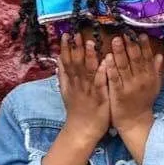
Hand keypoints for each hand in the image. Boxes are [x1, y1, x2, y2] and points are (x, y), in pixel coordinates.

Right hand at [55, 31, 109, 147]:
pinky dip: (101, 74)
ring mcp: (89, 91)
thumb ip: (63, 75)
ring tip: (90, 43)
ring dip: (89, 57)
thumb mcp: (66, 92)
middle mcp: (78, 85)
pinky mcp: (99, 98)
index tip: (66, 34)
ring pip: (88, 72)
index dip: (66, 48)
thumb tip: (58, 60)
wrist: (81, 131)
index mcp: (71, 82)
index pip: (67, 62)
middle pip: (76, 64)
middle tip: (77, 33)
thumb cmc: (77, 111)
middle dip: (76, 48)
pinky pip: (100, 84)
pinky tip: (105, 63)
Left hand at [102, 34, 163, 137]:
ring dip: (120, 52)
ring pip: (124, 67)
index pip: (147, 57)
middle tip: (125, 31)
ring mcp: (129, 87)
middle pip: (136, 59)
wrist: (135, 122)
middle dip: (131, 45)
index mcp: (149, 76)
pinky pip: (114, 79)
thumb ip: (155, 70)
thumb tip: (159, 55)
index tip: (139, 33)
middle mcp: (141, 80)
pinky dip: (111, 68)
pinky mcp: (118, 93)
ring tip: (115, 39)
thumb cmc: (143, 102)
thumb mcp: (154, 85)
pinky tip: (107, 58)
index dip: (143, 45)